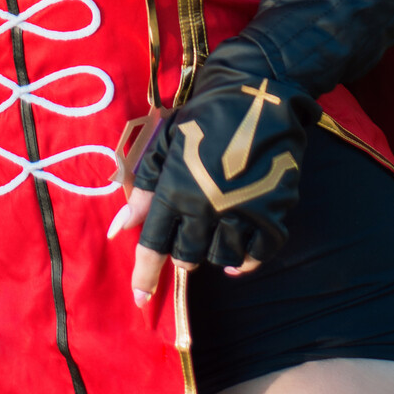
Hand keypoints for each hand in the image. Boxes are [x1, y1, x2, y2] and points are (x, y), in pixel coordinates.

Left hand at [109, 44, 318, 305]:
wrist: (257, 93)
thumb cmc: (203, 118)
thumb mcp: (165, 146)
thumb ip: (143, 190)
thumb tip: (119, 229)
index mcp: (175, 189)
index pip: (153, 245)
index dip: (145, 276)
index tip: (140, 300)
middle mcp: (206, 206)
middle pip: (187, 255)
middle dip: (181, 258)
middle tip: (182, 251)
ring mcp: (242, 210)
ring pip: (221, 256)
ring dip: (212, 255)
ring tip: (211, 239)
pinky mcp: (274, 210)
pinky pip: (259, 252)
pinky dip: (247, 262)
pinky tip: (237, 260)